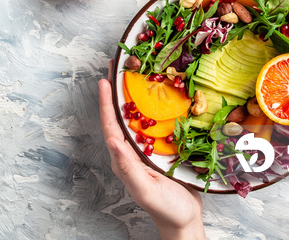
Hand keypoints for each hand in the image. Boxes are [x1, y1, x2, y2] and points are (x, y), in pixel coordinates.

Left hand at [99, 62, 204, 239]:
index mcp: (123, 159)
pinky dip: (153, 107)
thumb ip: (128, 167)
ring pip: (136, 117)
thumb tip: (113, 142)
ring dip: (133, 96)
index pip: (110, 126)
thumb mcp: (145, 190)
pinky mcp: (161, 150)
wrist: (184, 220)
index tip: (104, 81)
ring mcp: (145, 150)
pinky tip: (159, 95)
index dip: (106, 103)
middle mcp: (131, 151)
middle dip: (116, 92)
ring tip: (134, 74)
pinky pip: (154, 124)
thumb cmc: (165, 209)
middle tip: (117, 67)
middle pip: (120, 116)